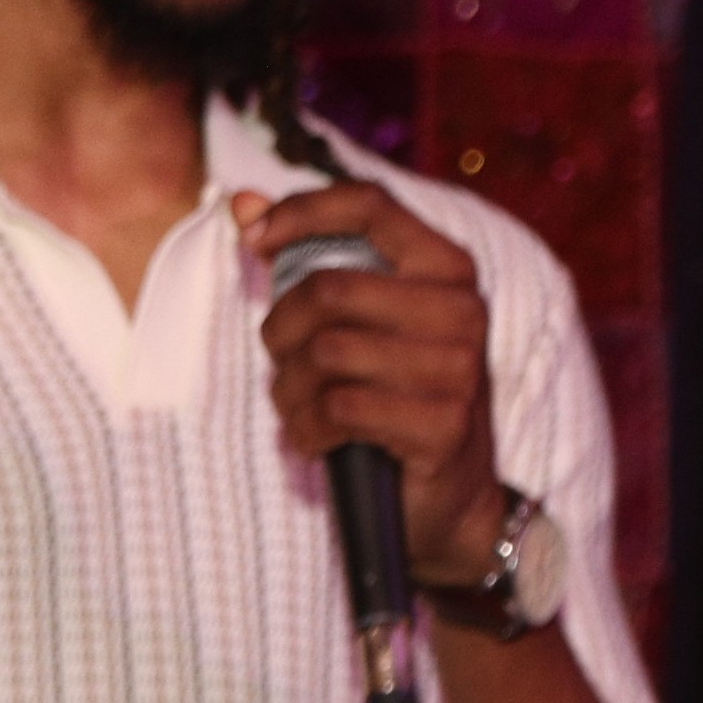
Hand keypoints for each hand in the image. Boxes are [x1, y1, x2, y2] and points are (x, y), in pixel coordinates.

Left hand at [255, 188, 512, 613]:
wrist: (450, 499)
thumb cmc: (394, 397)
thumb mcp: (358, 322)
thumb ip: (304, 258)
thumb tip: (240, 202)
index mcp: (446, 269)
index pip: (369, 206)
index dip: (301, 213)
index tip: (253, 241)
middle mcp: (462, 311)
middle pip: (330, 287)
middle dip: (282, 328)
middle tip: (279, 359)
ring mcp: (459, 369)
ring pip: (327, 351)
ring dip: (291, 386)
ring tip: (298, 405)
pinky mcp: (442, 426)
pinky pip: (341, 407)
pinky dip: (308, 428)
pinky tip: (316, 439)